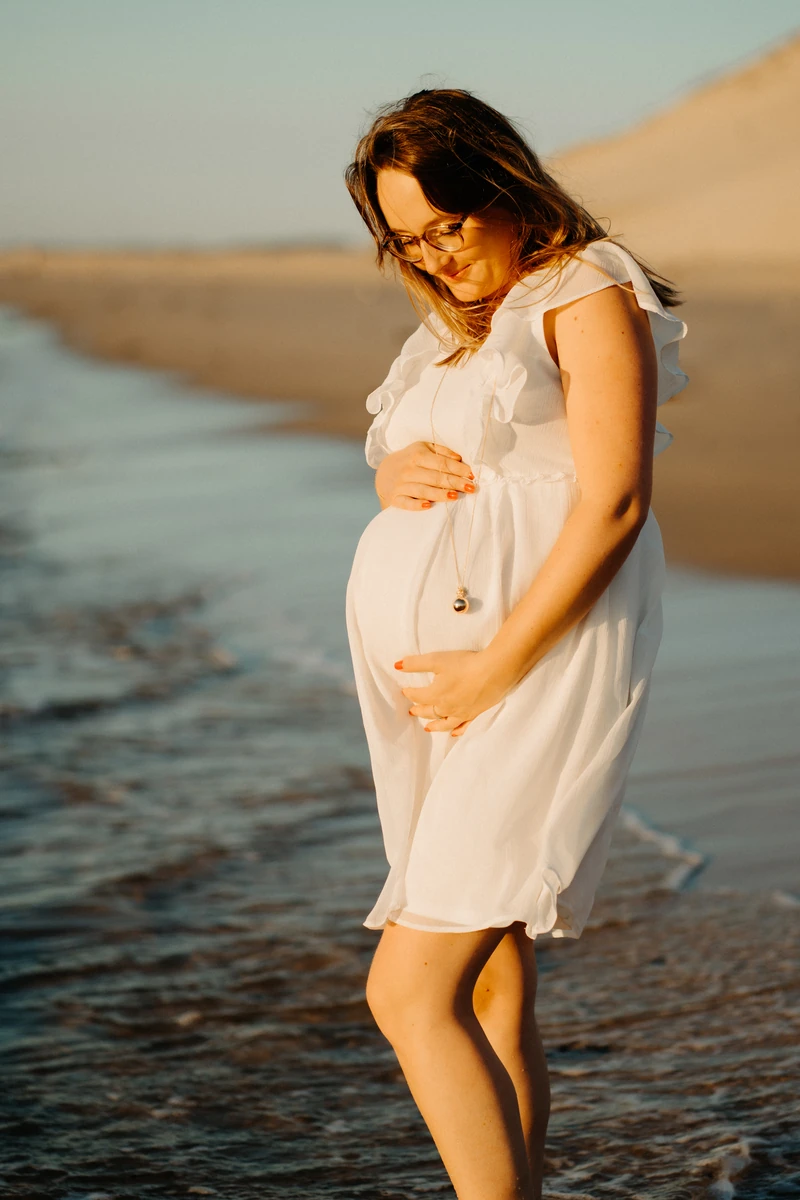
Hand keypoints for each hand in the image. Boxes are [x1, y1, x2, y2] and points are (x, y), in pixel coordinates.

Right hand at [375, 441, 475, 510]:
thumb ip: (442, 451)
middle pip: (435, 477)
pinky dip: (417, 505)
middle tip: (471, 488)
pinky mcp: (395, 498)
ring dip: (440, 494)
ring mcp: (401, 485)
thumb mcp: (423, 449)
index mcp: (417, 455)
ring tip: (455, 496)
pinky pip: (407, 503)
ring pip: (423, 490)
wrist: (384, 473)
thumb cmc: (410, 460)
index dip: (458, 469)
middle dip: (454, 482)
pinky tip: (428, 506)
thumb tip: (459, 458)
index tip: (472, 475)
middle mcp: (409, 469)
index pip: (442, 463)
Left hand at [395, 649, 512, 736]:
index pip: (417, 696)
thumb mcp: (437, 660)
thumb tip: (397, 666)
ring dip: (434, 726)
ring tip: (427, 728)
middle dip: (419, 710)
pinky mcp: (476, 713)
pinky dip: (456, 731)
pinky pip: (463, 726)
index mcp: (436, 695)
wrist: (495, 671)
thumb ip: (415, 664)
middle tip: (412, 711)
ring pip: (444, 723)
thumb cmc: (465, 664)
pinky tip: (453, 733)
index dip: (409, 693)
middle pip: (428, 711)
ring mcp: (462, 713)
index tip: (405, 691)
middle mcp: (447, 708)